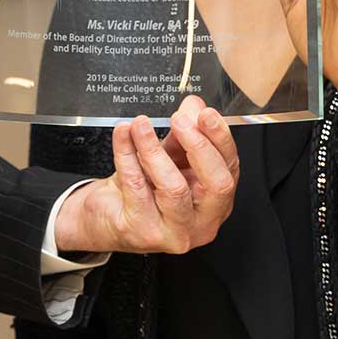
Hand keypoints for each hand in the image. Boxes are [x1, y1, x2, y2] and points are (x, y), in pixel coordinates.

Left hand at [54, 97, 238, 254]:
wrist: (107, 218)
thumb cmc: (143, 191)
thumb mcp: (168, 158)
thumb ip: (184, 133)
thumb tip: (194, 106)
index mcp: (216, 202)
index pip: (230, 167)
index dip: (219, 137)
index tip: (205, 114)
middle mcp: (202, 222)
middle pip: (216, 184)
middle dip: (199, 146)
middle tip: (179, 119)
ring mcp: (174, 232)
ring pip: (174, 187)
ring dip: (155, 149)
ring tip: (141, 125)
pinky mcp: (143, 232)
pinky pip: (137, 187)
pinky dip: (127, 155)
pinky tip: (123, 135)